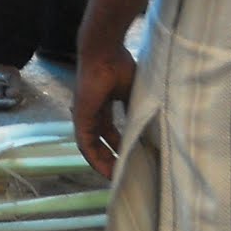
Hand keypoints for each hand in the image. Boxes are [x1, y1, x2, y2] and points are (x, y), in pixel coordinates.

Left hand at [71, 43, 136, 178]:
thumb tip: (150, 128)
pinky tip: (104, 170)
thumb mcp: (133, 93)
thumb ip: (137, 110)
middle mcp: (93, 111)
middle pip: (100, 140)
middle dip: (111, 157)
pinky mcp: (80, 117)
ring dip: (103, 162)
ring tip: (115, 177)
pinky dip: (94, 158)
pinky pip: (85, 143)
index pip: (110, 130)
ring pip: (91, 145)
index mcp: (104, 104)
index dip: (120, 144)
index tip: (131, 157)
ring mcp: (85, 114)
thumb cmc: (120, 67)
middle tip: (123, 172)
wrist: (104, 53)